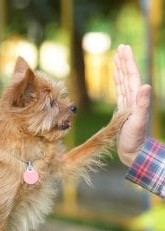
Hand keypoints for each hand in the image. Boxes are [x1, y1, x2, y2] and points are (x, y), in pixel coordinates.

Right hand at [113, 44, 150, 166]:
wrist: (133, 152)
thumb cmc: (135, 140)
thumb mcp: (138, 122)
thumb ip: (142, 105)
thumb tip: (145, 85)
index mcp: (136, 100)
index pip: (132, 76)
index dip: (128, 62)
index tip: (123, 49)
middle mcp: (133, 99)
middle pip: (128, 76)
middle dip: (124, 61)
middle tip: (120, 47)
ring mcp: (128, 104)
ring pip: (124, 83)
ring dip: (120, 70)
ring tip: (116, 59)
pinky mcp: (123, 110)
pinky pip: (119, 92)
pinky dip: (117, 83)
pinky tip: (116, 78)